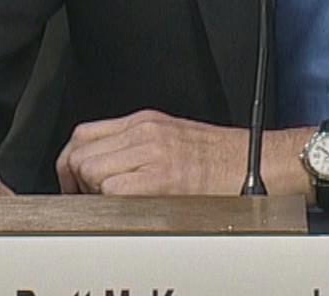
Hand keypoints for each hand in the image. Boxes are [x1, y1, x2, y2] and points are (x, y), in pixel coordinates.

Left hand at [57, 110, 263, 195]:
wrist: (257, 162)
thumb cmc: (221, 158)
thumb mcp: (171, 137)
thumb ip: (135, 145)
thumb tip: (101, 167)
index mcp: (144, 121)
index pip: (83, 134)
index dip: (70, 162)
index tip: (74, 182)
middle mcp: (144, 132)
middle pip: (79, 152)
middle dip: (76, 180)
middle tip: (89, 199)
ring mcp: (152, 153)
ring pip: (90, 170)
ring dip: (93, 192)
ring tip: (111, 203)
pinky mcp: (161, 178)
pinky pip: (112, 189)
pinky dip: (110, 202)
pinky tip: (127, 207)